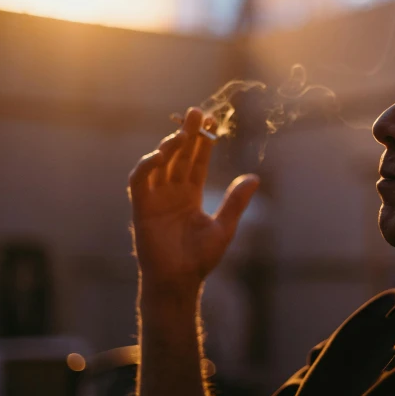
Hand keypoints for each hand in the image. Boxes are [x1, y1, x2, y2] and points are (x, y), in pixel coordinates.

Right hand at [128, 107, 259, 292]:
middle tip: (197, 113)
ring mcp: (155, 199)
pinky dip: (146, 166)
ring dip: (169, 146)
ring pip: (160, 164)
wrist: (179, 282)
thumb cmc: (199, 259)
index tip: (212, 122)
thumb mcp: (224, 226)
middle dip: (188, 135)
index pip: (196, 161)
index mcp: (189, 195)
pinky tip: (160, 155)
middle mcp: (171, 193)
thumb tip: (255, 177)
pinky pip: (139, 181)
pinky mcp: (141, 209)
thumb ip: (236, 201)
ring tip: (183, 133)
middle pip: (178, 156)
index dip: (203, 142)